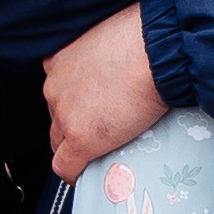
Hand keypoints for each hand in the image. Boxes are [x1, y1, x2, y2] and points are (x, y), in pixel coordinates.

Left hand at [42, 4, 168, 181]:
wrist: (158, 50)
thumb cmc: (147, 37)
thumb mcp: (113, 39)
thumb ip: (105, 55)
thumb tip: (121, 63)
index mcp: (60, 60)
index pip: (59, 92)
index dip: (76, 104)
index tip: (92, 110)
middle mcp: (54, 86)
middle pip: (57, 117)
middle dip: (76, 124)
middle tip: (105, 129)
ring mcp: (64, 113)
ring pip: (59, 142)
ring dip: (78, 147)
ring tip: (105, 151)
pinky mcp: (79, 138)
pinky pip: (65, 166)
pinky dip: (75, 174)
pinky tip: (87, 176)